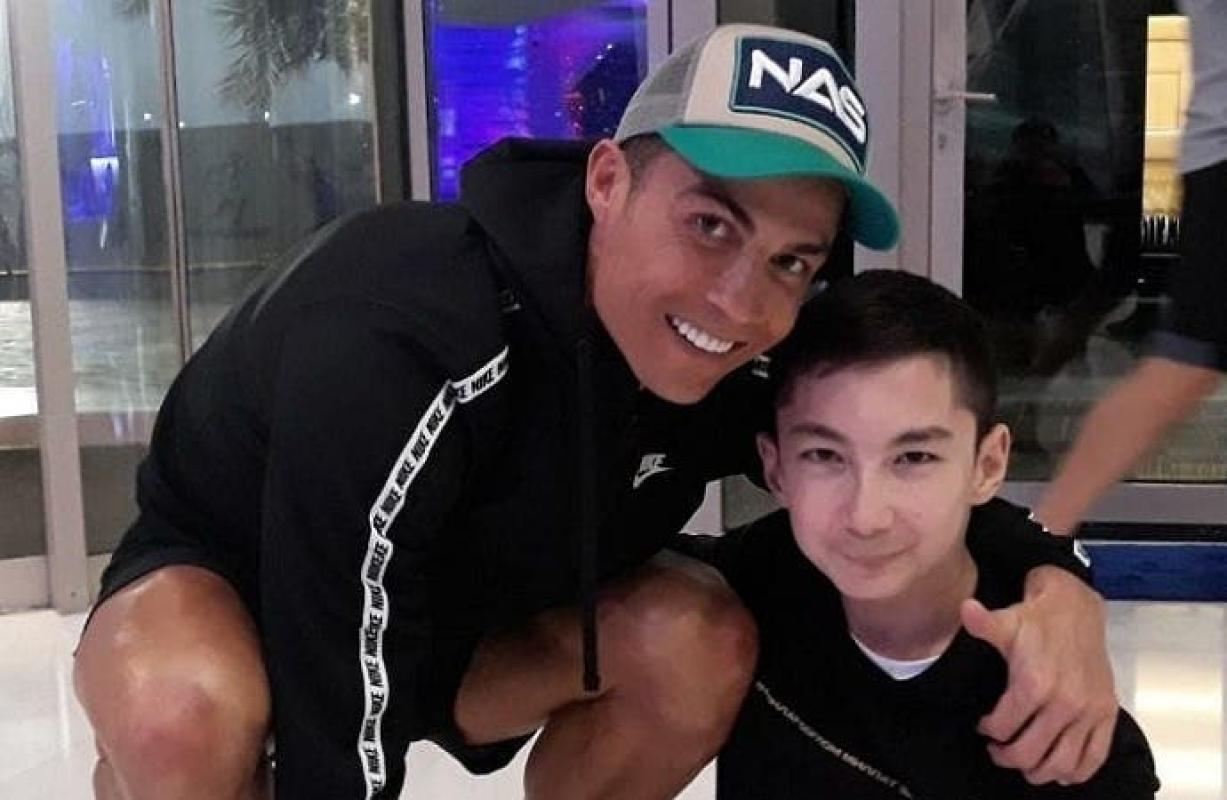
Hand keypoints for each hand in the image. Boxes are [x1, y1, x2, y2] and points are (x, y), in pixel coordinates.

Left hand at [960, 567, 1117, 784]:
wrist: (1077, 608)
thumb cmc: (1035, 619)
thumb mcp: (1005, 621)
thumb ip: (983, 623)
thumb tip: (965, 608)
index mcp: (1035, 683)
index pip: (1004, 728)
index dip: (989, 731)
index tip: (984, 726)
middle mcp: (1065, 702)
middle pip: (1029, 753)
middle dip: (1007, 757)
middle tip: (998, 751)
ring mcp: (1089, 711)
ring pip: (1062, 763)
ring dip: (1039, 772)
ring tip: (1025, 764)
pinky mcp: (1107, 714)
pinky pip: (1094, 758)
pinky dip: (1076, 772)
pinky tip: (1060, 771)